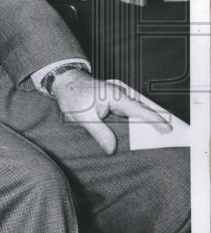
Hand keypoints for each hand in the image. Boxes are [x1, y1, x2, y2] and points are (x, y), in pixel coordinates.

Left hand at [50, 69, 171, 154]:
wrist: (64, 82)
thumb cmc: (72, 96)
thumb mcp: (81, 116)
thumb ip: (98, 132)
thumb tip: (111, 149)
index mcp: (114, 96)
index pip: (138, 109)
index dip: (154, 120)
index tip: (168, 129)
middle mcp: (119, 95)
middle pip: (141, 110)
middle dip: (155, 122)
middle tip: (168, 137)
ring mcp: (118, 98)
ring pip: (136, 112)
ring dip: (145, 122)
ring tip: (158, 137)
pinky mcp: (115, 102)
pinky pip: (129, 113)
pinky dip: (135, 121)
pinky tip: (140, 133)